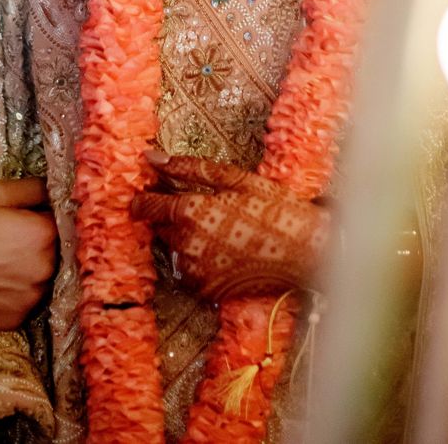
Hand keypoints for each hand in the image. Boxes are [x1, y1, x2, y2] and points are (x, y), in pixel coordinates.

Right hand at [0, 176, 57, 328]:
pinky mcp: (16, 318)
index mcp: (44, 233)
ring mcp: (32, 296)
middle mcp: (46, 267)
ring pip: (40, 277)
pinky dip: (15, 292)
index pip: (59, 221)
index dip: (42, 217)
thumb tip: (52, 189)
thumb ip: (32, 188)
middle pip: (53, 251)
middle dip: (37, 244)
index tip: (24, 218)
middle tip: (7, 240)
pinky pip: (25, 300)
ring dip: (28, 269)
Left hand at [130, 152, 329, 302]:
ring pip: (174, 249)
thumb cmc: (272, 208)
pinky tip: (224, 250)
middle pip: (160, 227)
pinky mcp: (205, 290)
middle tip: (206, 210)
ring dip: (187, 239)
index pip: (146, 206)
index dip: (144, 199)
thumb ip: (188, 168)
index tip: (149, 193)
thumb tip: (151, 157)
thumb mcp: (234, 179)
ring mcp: (194, 271)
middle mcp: (185, 244)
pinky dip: (199, 260)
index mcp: (189, 212)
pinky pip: (188, 271)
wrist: (304, 252)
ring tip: (221, 231)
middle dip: (173, 217)